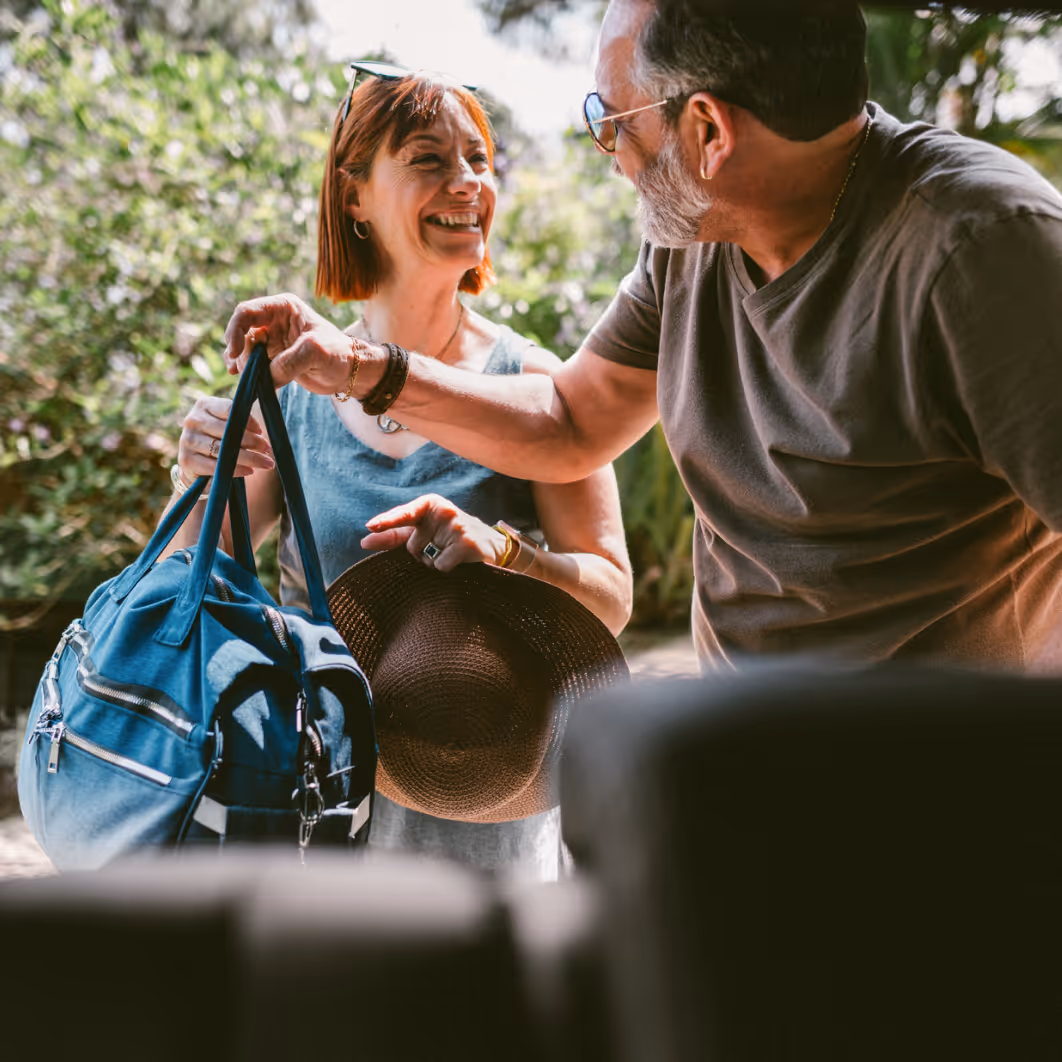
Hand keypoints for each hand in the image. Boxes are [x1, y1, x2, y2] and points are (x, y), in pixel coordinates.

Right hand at [176, 396, 273, 482]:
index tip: (261, 432)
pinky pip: (215, 466)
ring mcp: (187, 440)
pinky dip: (235, 469)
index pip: (230, 409)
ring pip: (223, 450)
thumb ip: (240, 419)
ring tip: (265, 462)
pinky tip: (249, 471)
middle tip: (268, 450)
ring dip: (249, 458)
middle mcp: (193, 420)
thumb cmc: (217, 438)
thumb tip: (263, 426)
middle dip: (252, 442)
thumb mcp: (226, 423)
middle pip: (228, 431)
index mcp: (204, 405)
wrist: (194, 462)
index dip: (248, 421)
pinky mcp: (186, 460)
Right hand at [223, 293, 382, 394]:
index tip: (234, 354)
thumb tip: (267, 375)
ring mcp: (273, 339)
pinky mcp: (274, 358)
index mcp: (283, 308)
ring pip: (245, 349)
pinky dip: (246, 371)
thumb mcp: (316, 352)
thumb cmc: (339, 354)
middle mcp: (275, 320)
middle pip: (242, 332)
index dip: (235, 331)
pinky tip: (244, 380)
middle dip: (241, 353)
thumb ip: (289, 361)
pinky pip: (252, 362)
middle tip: (249, 372)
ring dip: (242, 364)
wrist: (350, 372)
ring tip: (248, 378)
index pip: (246, 312)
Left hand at [361, 494, 508, 571]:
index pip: (405, 513)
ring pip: (425, 558)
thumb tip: (365, 540)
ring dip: (434, 562)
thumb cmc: (450, 536)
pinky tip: (460, 560)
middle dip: (421, 553)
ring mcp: (456, 526)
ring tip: (451, 552)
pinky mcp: (466, 543)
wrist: (491, 545)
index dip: (387, 521)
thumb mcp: (423, 530)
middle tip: (441, 547)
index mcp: (430, 504)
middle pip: (412, 546)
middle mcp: (443, 511)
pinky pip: (440, 566)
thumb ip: (393, 535)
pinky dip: (447, 568)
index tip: (370, 526)